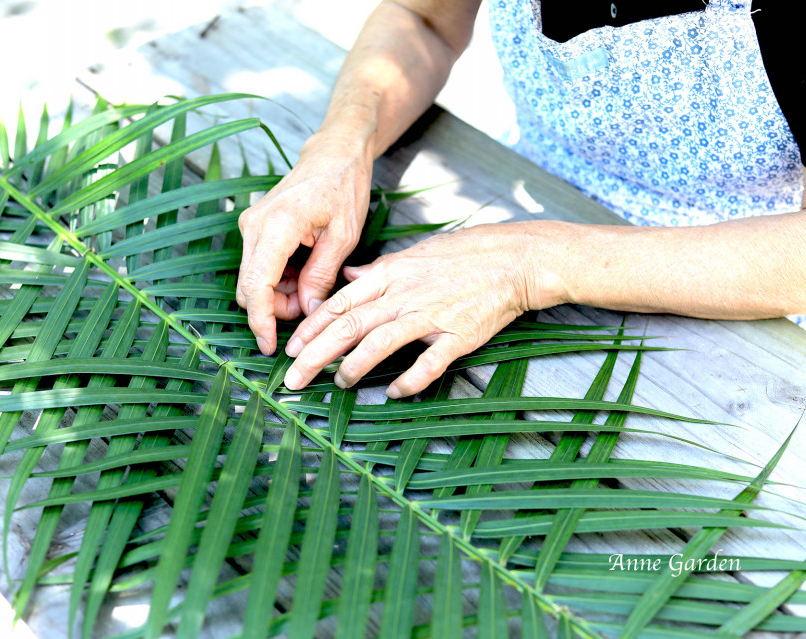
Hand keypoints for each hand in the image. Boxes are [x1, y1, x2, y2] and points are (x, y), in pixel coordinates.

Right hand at [236, 134, 371, 354]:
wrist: (334, 153)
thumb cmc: (344, 188)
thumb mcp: (343, 237)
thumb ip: (321, 276)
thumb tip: (306, 311)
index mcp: (276, 227)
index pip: (256, 287)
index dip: (261, 322)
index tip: (270, 346)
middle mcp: (254, 226)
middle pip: (250, 288)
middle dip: (276, 309)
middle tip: (311, 310)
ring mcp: (251, 225)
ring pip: (254, 280)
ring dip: (280, 295)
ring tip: (314, 287)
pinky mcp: (255, 227)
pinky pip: (260, 266)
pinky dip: (280, 280)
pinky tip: (306, 273)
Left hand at [281, 223, 537, 397]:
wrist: (515, 260)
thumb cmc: (466, 254)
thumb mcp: (415, 253)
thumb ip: (378, 270)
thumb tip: (349, 276)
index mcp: (391, 274)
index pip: (339, 303)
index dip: (311, 329)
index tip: (291, 349)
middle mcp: (404, 294)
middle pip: (349, 326)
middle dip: (315, 354)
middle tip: (293, 379)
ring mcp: (431, 315)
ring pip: (380, 342)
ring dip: (353, 366)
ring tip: (337, 384)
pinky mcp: (458, 335)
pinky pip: (428, 362)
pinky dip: (409, 380)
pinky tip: (393, 392)